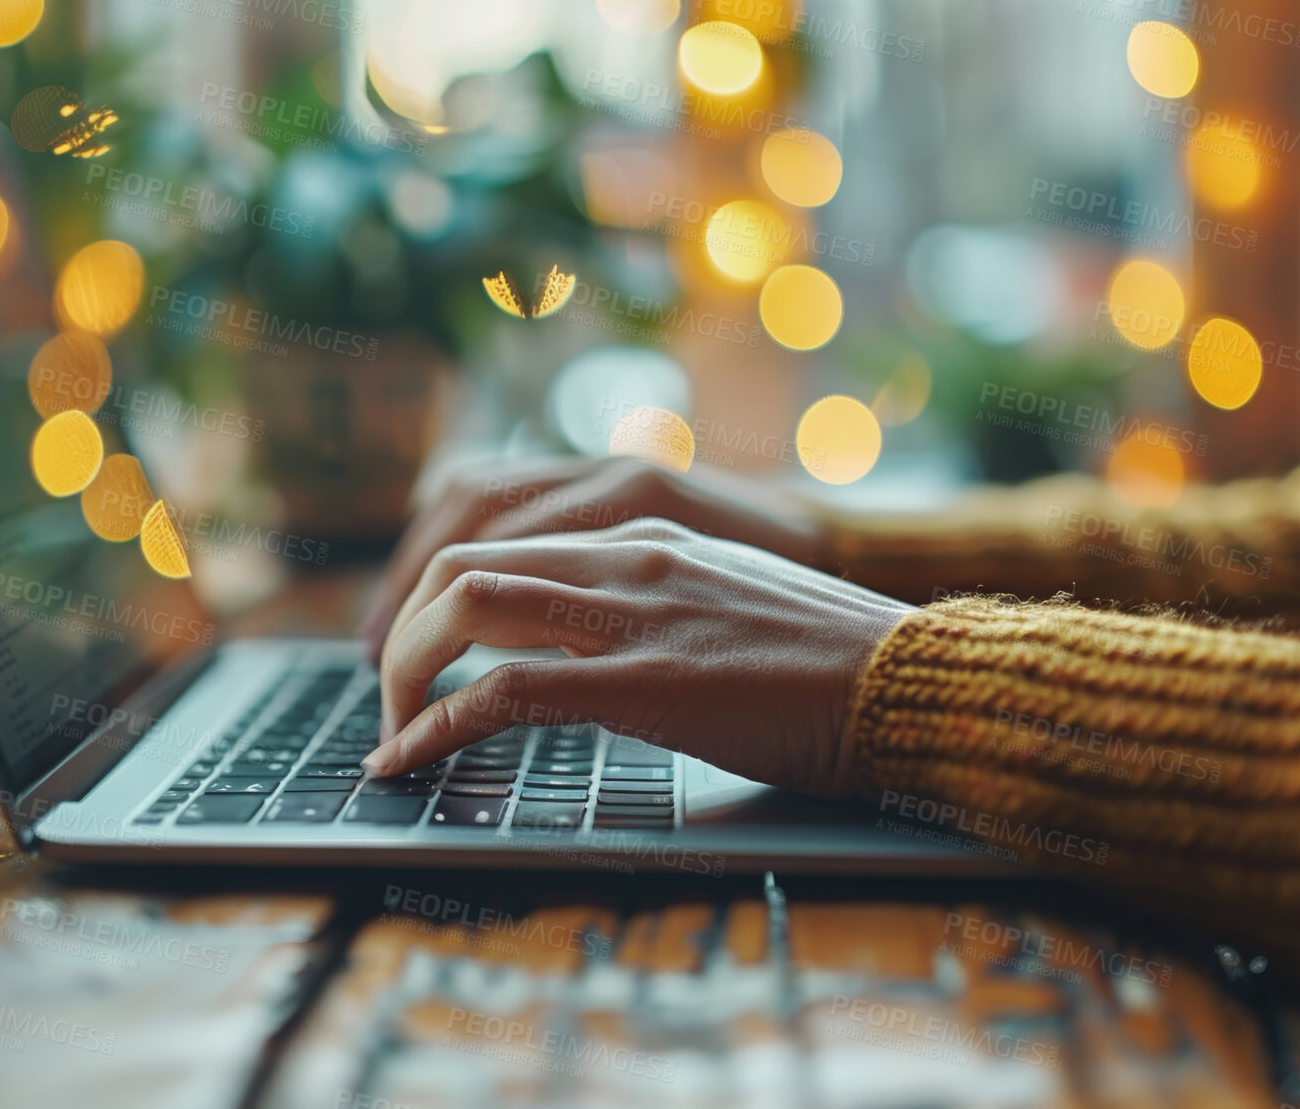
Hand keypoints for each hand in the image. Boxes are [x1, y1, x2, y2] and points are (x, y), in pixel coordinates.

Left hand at [366, 518, 909, 798]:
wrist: (911, 683)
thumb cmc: (832, 665)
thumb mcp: (727, 608)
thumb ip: (657, 611)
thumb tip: (597, 656)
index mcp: (644, 537)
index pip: (501, 539)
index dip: (434, 598)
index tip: (416, 656)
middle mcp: (626, 557)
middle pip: (461, 562)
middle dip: (401, 632)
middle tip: (388, 700)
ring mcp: (635, 612)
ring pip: (466, 607)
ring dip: (403, 672)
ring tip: (389, 734)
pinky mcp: (645, 680)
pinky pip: (505, 690)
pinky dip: (437, 725)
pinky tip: (409, 761)